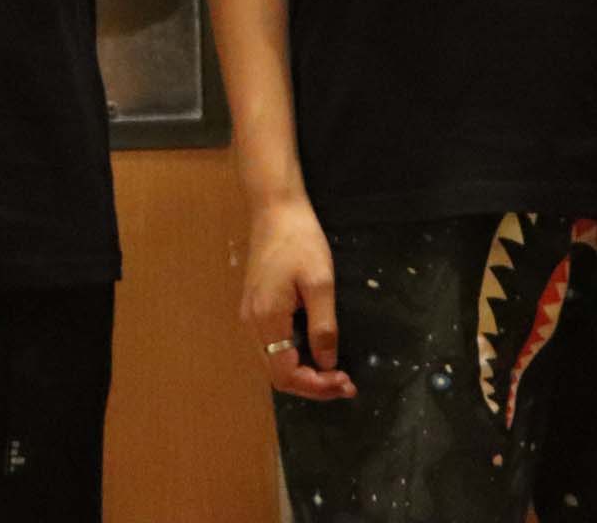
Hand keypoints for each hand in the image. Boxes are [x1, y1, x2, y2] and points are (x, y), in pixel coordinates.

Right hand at [241, 194, 355, 400]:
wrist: (275, 210)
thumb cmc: (300, 241)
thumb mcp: (320, 282)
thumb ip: (323, 327)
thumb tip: (328, 364)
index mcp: (267, 318)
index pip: (286, 374)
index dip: (316, 387)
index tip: (346, 383)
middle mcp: (252, 323)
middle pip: (277, 374)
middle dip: (312, 385)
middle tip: (345, 383)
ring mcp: (250, 315)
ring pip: (273, 363)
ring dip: (304, 374)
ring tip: (334, 372)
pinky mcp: (256, 307)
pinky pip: (272, 347)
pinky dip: (294, 358)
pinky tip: (315, 352)